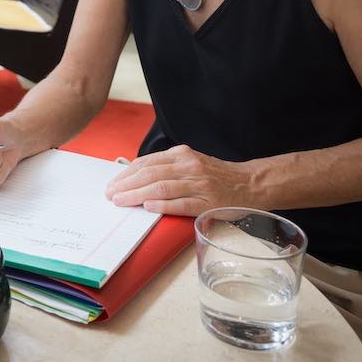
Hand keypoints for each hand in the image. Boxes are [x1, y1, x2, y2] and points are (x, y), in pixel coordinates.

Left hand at [104, 144, 257, 216]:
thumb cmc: (216, 175)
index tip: (113, 183)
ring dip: (136, 195)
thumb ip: (167, 166)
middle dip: (126, 185)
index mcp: (182, 155)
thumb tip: (136, 175)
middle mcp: (189, 166)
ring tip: (121, 201)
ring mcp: (198, 184)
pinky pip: (180, 203)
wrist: (250, 183)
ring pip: (161, 187)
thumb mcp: (191, 162)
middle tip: (110, 194)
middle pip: (150, 174)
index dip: (126, 173)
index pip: (147, 163)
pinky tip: (147, 206)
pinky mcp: (207, 202)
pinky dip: (162, 204)